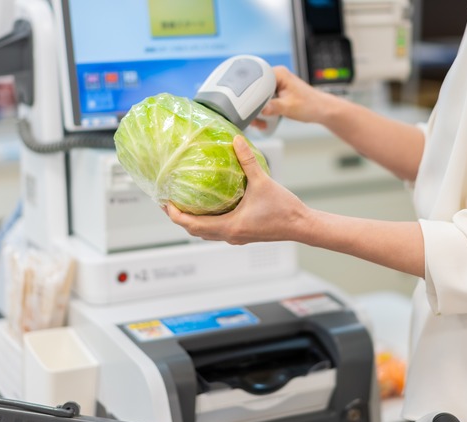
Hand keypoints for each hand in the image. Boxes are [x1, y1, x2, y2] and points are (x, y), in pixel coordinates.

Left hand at [165, 135, 309, 244]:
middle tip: (170, 201)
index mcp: (229, 226)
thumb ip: (248, 160)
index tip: (164, 202)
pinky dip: (207, 222)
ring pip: (206, 233)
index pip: (191, 224)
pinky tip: (210, 207)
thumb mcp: (262, 181)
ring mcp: (236, 237)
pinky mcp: (243, 234)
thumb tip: (236, 140)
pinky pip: (218, 230)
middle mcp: (229, 235)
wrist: (302, 225)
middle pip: (194, 231)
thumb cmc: (284, 209)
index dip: (175, 214)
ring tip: (185, 204)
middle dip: (180, 217)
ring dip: (193, 221)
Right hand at [251, 66, 336, 129]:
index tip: (249, 106)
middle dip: (253, 106)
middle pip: (255, 89)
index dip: (251, 93)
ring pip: (258, 97)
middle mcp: (276, 77)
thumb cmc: (311, 105)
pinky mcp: (276, 93)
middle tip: (255, 118)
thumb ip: (273, 107)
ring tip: (261, 122)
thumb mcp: (289, 107)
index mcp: (279, 74)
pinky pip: (263, 101)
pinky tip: (264, 121)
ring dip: (257, 111)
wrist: (321, 110)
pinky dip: (262, 111)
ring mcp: (276, 85)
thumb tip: (260, 109)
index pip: (257, 79)